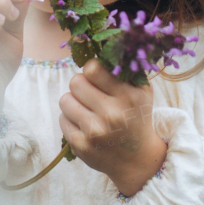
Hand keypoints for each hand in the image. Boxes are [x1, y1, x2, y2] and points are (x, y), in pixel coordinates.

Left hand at [59, 58, 166, 195]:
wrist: (137, 160)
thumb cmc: (136, 117)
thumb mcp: (141, 91)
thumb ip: (124, 68)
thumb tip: (101, 44)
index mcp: (128, 96)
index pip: (93, 68)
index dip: (92, 69)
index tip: (97, 77)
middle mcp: (112, 114)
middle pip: (75, 82)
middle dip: (81, 85)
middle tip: (91, 94)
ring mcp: (94, 131)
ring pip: (65, 99)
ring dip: (73, 101)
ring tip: (87, 109)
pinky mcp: (80, 145)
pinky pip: (62, 119)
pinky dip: (71, 119)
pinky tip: (85, 124)